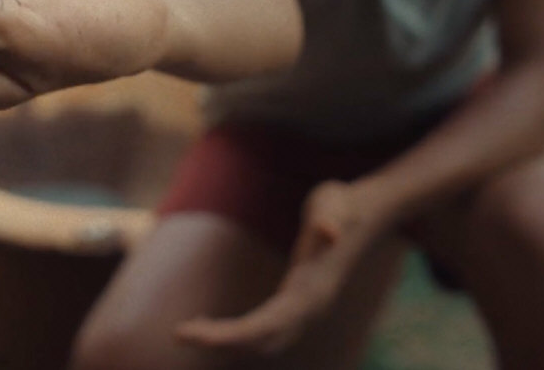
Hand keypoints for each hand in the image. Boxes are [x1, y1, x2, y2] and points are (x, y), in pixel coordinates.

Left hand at [175, 181, 378, 355]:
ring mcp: (306, 311)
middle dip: (221, 341)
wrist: (365, 213)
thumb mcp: (334, 201)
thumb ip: (331, 216)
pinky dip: (235, 335)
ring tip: (186, 331)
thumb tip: (330, 231)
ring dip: (226, 342)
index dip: (231, 334)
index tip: (194, 333)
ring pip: (263, 342)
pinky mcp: (298, 306)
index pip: (268, 325)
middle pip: (262, 341)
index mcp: (313, 292)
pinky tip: (207, 325)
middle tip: (178, 334)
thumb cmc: (343, 204)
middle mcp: (310, 309)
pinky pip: (264, 332)